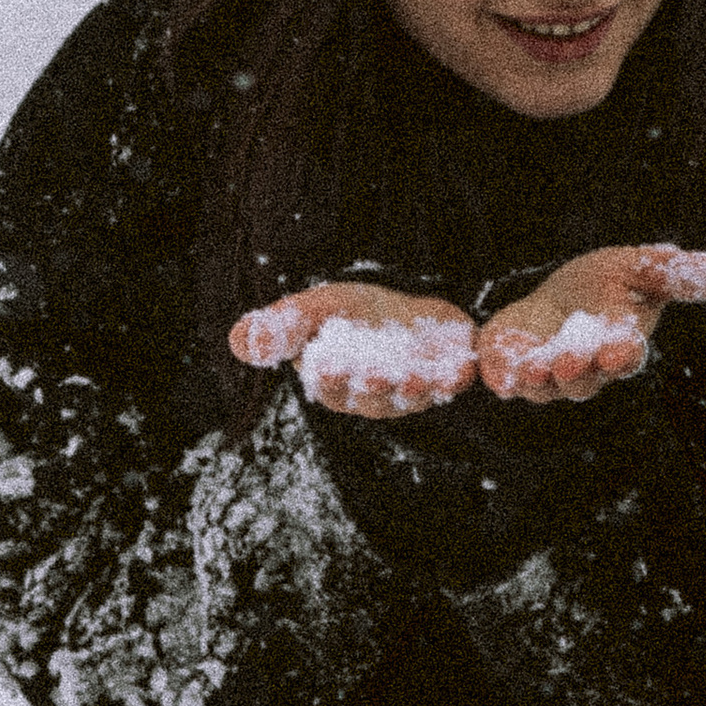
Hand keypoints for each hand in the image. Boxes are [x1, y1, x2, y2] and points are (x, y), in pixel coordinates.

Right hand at [228, 281, 478, 419]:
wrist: (401, 310)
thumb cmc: (347, 314)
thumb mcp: (313, 310)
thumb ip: (282, 326)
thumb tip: (241, 343)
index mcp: (333, 382)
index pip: (327, 385)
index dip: (327, 378)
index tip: (326, 366)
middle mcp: (371, 395)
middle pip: (371, 396)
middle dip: (374, 386)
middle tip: (375, 374)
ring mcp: (410, 391)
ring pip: (412, 396)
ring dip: (416, 390)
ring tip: (419, 378)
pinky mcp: (446, 378)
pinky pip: (451, 384)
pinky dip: (458, 380)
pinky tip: (464, 371)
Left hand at [477, 245, 705, 405]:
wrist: (562, 293)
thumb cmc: (609, 281)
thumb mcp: (638, 266)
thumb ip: (671, 273)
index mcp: (621, 347)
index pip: (625, 357)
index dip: (621, 355)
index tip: (617, 351)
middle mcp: (587, 370)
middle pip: (583, 380)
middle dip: (577, 371)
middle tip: (571, 361)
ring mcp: (547, 375)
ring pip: (544, 388)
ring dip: (538, 380)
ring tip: (534, 368)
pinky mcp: (512, 368)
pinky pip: (505, 379)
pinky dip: (501, 377)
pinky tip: (496, 375)